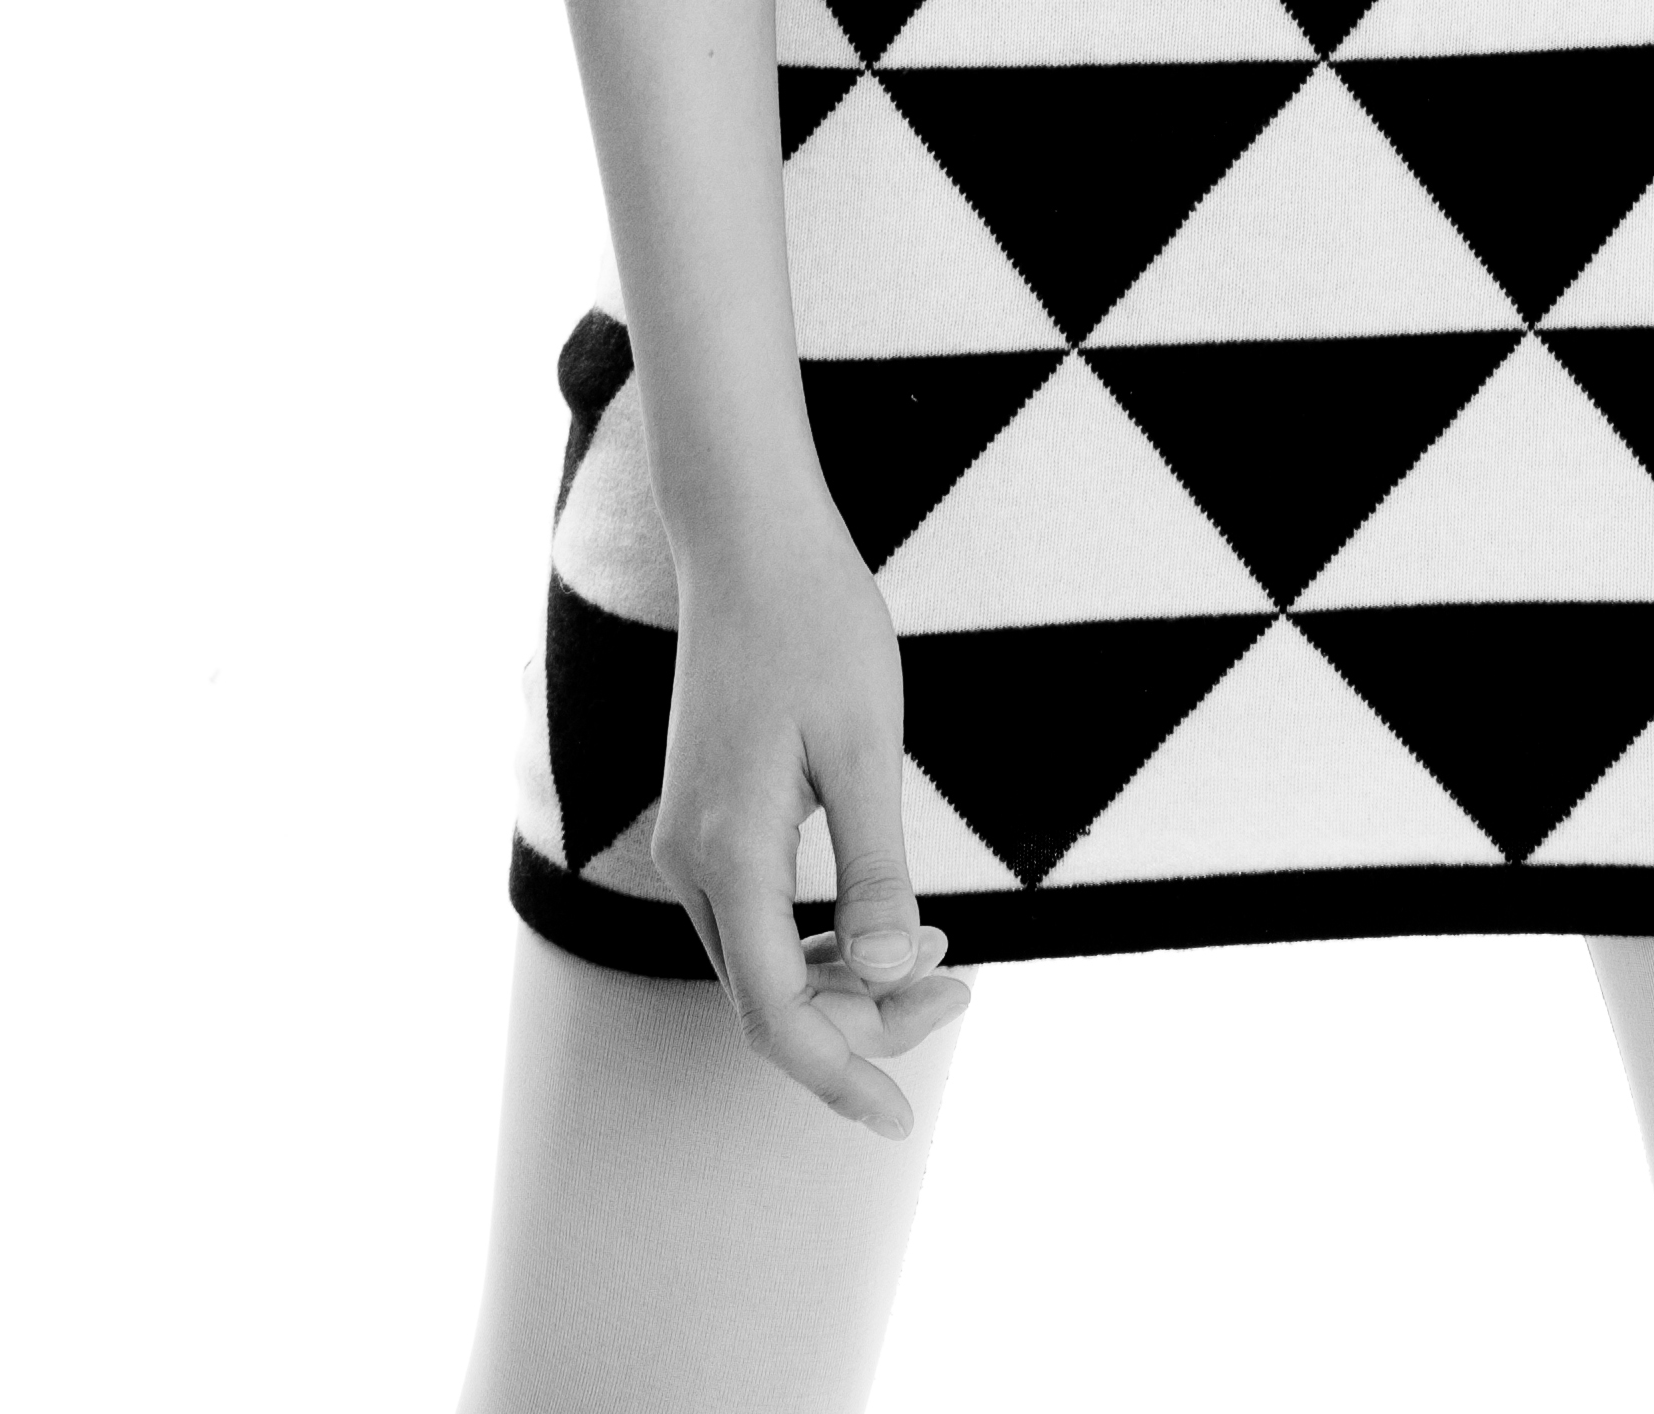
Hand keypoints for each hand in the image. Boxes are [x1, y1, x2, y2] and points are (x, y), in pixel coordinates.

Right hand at [654, 490, 970, 1134]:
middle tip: (963, 990)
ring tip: (942, 959)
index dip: (841, 1077)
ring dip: (842, 987)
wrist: (749, 537)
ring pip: (757, 967)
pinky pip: (752, 922)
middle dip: (862, 1025)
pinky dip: (814, 944)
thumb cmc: (816, 623)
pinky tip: (880, 922)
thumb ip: (875, 871)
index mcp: (732, 854)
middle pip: (766, 1003)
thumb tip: (888, 979)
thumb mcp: (866, 745)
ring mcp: (690, 842)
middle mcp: (693, 863)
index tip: (905, 1117)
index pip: (775, 1017)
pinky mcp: (705, 819)